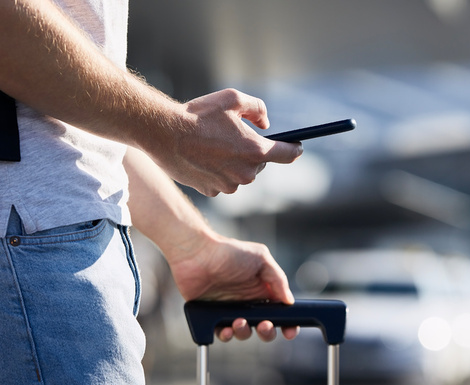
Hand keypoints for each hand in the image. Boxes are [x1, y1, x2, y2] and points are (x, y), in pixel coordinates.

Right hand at [151, 88, 302, 196]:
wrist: (163, 133)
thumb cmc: (198, 114)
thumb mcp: (233, 99)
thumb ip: (257, 109)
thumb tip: (265, 125)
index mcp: (255, 151)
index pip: (287, 154)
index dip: (295, 149)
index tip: (298, 146)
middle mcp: (246, 173)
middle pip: (259, 163)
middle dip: (251, 150)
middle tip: (232, 136)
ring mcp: (229, 185)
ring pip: (240, 173)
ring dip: (233, 161)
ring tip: (212, 145)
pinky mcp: (212, 191)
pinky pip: (222, 181)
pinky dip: (216, 171)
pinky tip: (202, 157)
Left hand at [167, 231, 298, 341]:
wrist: (196, 254)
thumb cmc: (228, 252)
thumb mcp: (261, 259)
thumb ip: (278, 279)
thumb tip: (289, 301)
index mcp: (263, 289)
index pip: (279, 311)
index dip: (287, 323)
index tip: (289, 331)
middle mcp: (248, 301)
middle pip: (264, 326)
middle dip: (267, 332)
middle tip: (264, 325)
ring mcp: (231, 309)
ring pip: (244, 332)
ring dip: (245, 332)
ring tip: (239, 322)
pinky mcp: (212, 315)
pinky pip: (222, 332)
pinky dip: (226, 334)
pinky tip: (225, 328)